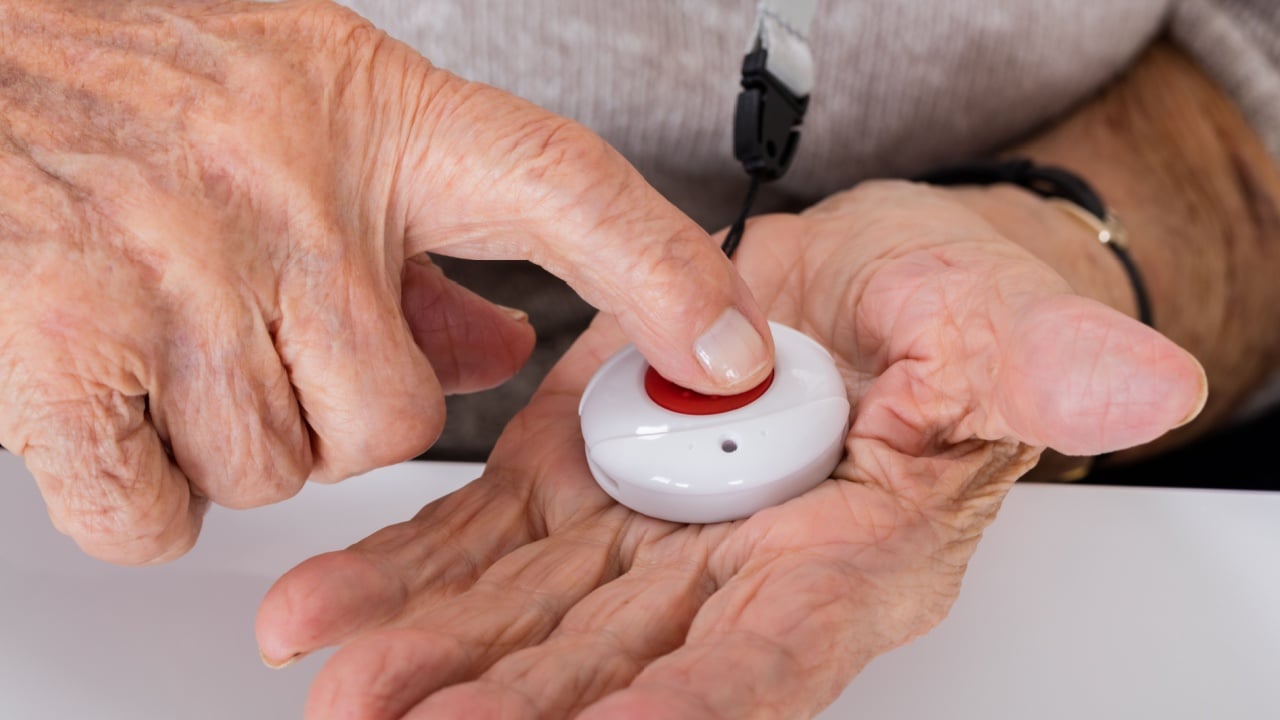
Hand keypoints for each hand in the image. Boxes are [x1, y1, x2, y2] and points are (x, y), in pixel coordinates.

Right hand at [0, 0, 770, 563]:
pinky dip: (138, 491)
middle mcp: (289, 191)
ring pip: (279, 474)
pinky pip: (160, 516)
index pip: (563, 189)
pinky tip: (105, 394)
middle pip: (394, 421)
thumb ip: (416, 239)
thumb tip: (498, 350)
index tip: (732, 347)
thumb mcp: (304, 113)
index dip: (665, 273)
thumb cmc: (129, 78)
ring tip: (161, 334)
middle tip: (255, 339)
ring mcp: (182, 272)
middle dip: (331, 417)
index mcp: (370, 120)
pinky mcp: (70, 351)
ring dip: (227, 444)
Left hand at [256, 181, 1204, 717]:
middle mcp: (729, 575)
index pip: (768, 662)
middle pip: (616, 667)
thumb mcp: (995, 321)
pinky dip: (405, 576)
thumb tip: (1147, 385)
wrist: (845, 279)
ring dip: (431, 654)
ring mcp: (640, 535)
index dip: (689, 709)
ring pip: (526, 618)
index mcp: (843, 562)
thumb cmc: (932, 309)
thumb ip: (1041, 365)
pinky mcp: (571, 482)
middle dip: (513, 705)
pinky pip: (481, 544)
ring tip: (338, 680)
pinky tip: (327, 608)